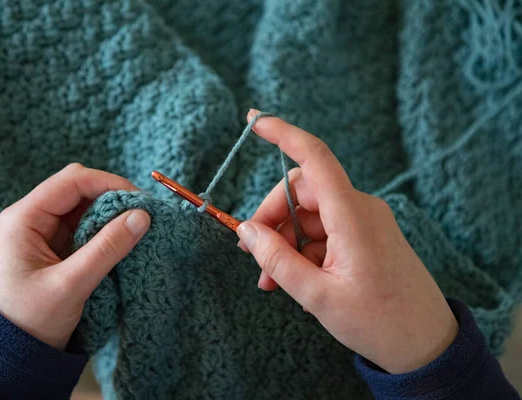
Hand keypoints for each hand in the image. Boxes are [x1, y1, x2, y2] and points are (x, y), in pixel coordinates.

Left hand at [0, 164, 150, 349]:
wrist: (5, 354)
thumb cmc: (28, 320)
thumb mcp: (70, 284)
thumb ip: (107, 248)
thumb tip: (142, 216)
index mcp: (24, 219)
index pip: (72, 181)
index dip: (109, 184)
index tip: (141, 200)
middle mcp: (32, 218)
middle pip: (79, 188)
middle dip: (112, 196)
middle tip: (142, 213)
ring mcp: (44, 232)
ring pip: (84, 207)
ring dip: (111, 214)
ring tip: (137, 227)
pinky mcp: (55, 248)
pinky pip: (85, 227)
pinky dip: (105, 230)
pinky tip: (122, 240)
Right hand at [237, 110, 457, 373]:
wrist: (426, 345)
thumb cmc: (377, 322)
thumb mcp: (317, 296)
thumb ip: (277, 259)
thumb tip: (246, 231)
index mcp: (352, 216)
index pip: (315, 158)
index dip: (283, 134)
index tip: (254, 120)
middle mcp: (360, 209)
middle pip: (302, 194)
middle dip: (272, 221)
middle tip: (253, 256)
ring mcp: (365, 222)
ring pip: (309, 216)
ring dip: (285, 242)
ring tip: (272, 280)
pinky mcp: (366, 236)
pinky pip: (324, 231)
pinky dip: (303, 250)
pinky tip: (294, 281)